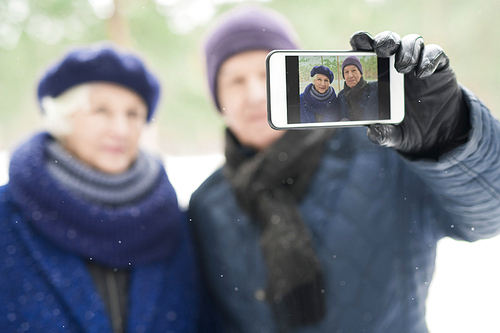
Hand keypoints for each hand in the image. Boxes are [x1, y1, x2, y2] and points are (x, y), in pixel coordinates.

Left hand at [350, 31, 470, 159]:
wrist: (438, 136)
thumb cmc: (406, 129)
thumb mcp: (393, 136)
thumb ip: (382, 134)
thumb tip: (373, 131)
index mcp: (377, 77)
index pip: (366, 52)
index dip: (361, 42)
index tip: (357, 41)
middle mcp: (396, 66)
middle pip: (389, 41)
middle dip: (385, 40)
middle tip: (382, 50)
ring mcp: (418, 65)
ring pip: (411, 42)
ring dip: (406, 50)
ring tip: (402, 68)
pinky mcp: (439, 67)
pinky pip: (435, 53)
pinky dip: (428, 59)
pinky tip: (422, 73)